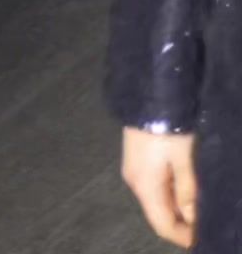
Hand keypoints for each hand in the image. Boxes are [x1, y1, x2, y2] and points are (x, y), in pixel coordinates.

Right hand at [122, 128, 197, 247]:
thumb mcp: (183, 159)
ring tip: (194, 200)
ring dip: (174, 204)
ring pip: (154, 199)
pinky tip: (181, 183)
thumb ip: (187, 189)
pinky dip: (167, 191)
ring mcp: (132, 169)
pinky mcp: (134, 159)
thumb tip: (191, 215)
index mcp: (144, 185)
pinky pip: (151, 186)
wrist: (146, 96)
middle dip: (179, 220)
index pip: (161, 224)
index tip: (198, 236)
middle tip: (200, 216)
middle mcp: (134, 181)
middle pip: (157, 212)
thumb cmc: (165, 127)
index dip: (180, 235)